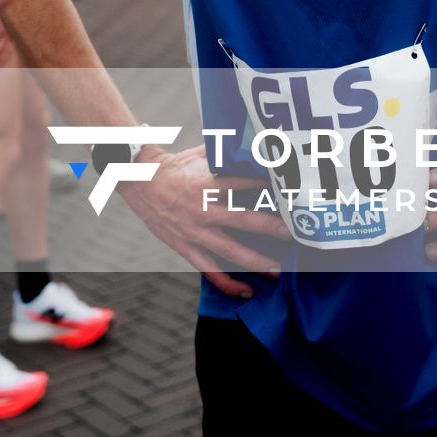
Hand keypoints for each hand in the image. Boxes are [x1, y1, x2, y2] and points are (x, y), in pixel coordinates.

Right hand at [127, 141, 287, 297]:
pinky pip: (210, 270)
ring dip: (258, 263)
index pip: (245, 183)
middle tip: (296, 234)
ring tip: (281, 271)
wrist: (139, 180)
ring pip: (232, 252)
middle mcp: (203, 209)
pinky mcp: (186, 247)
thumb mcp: (201, 154)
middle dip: (273, 228)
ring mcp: (195, 232)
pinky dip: (228, 284)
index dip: (269, 187)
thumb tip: (256, 145)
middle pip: (245, 220)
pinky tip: (247, 292)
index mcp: (207, 183)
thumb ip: (228, 153)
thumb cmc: (175, 165)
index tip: (292, 192)